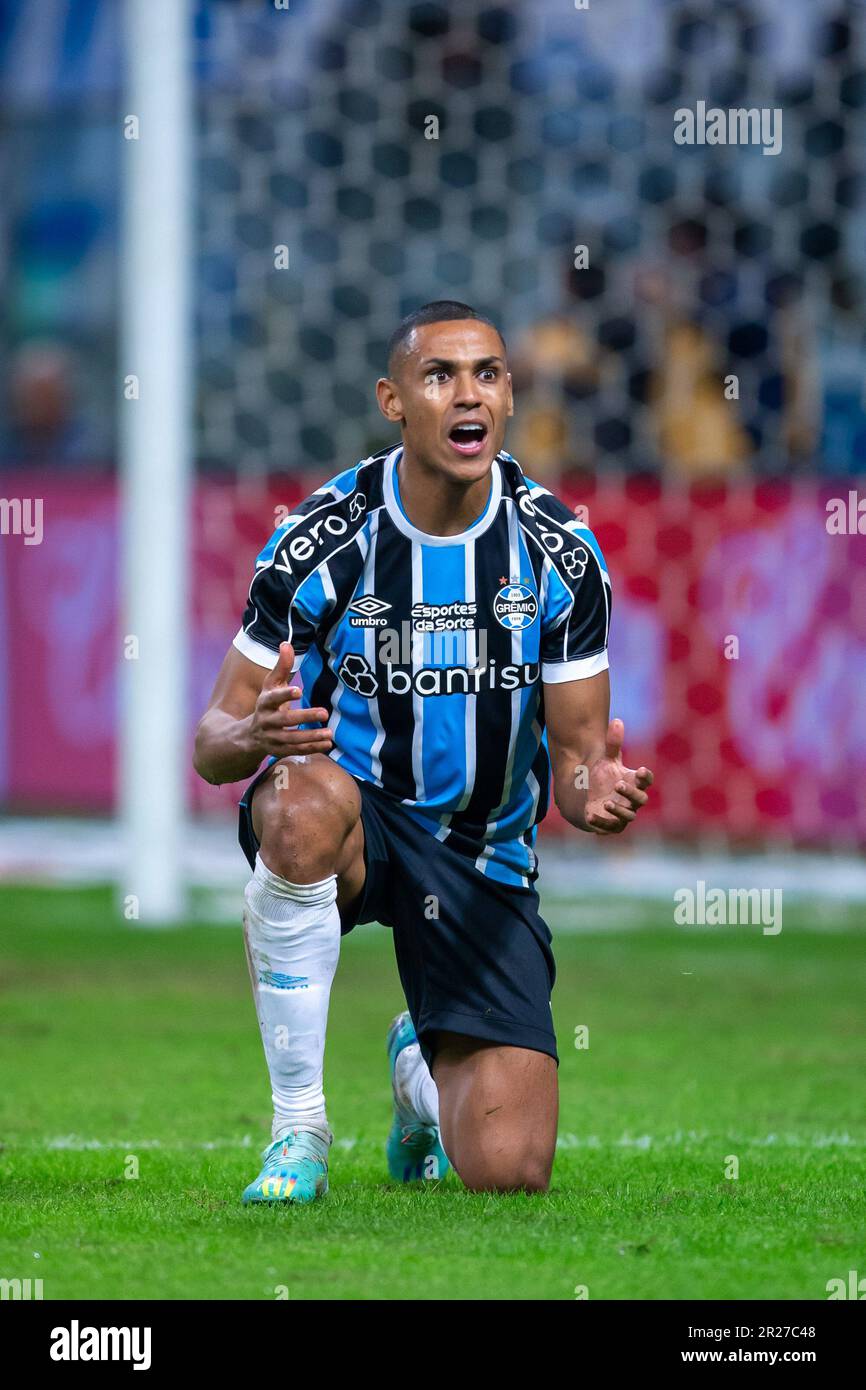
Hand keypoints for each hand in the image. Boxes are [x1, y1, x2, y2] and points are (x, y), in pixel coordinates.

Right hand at [246, 642, 333, 759]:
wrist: (249, 735)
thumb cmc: (267, 703)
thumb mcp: (271, 685)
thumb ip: (281, 666)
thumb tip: (286, 643)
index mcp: (264, 703)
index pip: (273, 698)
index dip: (285, 695)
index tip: (299, 690)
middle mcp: (267, 721)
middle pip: (286, 720)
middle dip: (304, 716)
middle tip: (324, 712)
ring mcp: (272, 738)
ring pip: (292, 739)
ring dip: (311, 736)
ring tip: (330, 733)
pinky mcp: (279, 750)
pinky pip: (296, 750)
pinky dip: (312, 748)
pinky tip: (328, 744)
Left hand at [584, 718, 652, 834]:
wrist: (587, 795)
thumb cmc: (602, 776)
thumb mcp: (606, 759)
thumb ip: (612, 743)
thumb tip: (616, 720)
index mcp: (634, 782)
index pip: (646, 780)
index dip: (645, 777)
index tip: (641, 770)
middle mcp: (632, 799)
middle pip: (640, 799)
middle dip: (631, 793)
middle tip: (618, 785)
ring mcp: (623, 813)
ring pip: (628, 815)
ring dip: (618, 809)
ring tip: (606, 802)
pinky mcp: (612, 825)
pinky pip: (610, 827)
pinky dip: (602, 822)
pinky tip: (590, 815)